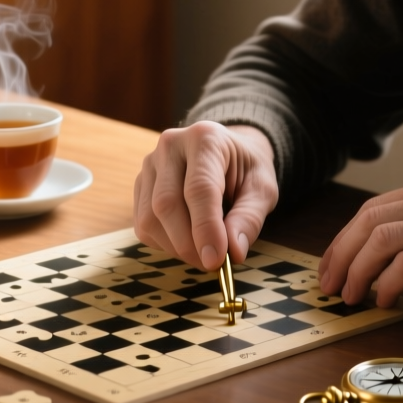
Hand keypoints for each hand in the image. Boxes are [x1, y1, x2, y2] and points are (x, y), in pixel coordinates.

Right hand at [134, 122, 278, 271]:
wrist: (228, 152)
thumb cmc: (246, 170)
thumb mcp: (262, 189)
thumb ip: (249, 218)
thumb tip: (234, 252)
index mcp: (205, 138)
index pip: (199, 188)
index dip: (206, 228)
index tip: (215, 260)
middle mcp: (170, 146)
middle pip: (167, 204)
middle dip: (189, 243)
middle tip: (212, 264)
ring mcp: (149, 165)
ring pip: (150, 218)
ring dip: (177, 247)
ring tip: (204, 251)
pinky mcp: (140, 186)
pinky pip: (143, 225)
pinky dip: (165, 243)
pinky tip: (188, 239)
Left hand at [318, 172, 402, 306]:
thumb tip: (385, 259)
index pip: (373, 208)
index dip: (345, 238)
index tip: (333, 264)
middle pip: (368, 220)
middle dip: (341, 254)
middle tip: (331, 284)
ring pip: (380, 240)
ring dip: (357, 271)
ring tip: (351, 295)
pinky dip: (386, 283)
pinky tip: (384, 299)